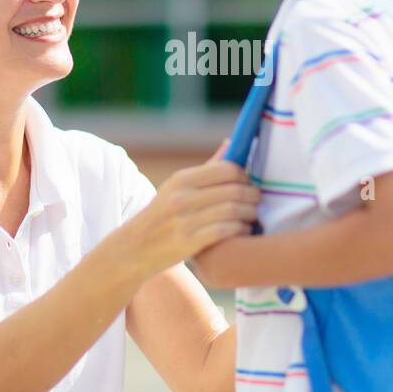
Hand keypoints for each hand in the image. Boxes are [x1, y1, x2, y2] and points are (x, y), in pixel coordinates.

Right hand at [121, 140, 259, 274]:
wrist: (134, 248)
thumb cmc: (162, 216)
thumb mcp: (177, 188)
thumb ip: (207, 168)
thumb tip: (231, 143)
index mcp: (182, 179)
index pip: (227, 169)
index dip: (245, 176)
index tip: (249, 184)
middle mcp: (183, 197)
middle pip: (235, 190)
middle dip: (253, 196)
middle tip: (257, 202)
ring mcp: (185, 220)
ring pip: (234, 210)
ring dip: (250, 214)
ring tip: (253, 217)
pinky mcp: (189, 242)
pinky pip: (226, 231)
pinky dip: (241, 230)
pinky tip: (242, 231)